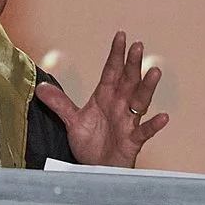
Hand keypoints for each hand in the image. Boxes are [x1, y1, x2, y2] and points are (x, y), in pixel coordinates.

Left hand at [36, 31, 167, 167]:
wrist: (96, 168)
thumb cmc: (90, 144)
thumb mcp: (72, 121)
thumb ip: (59, 103)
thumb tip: (41, 87)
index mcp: (106, 97)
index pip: (111, 71)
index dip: (116, 54)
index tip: (121, 35)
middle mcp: (119, 106)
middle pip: (128, 81)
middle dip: (132, 64)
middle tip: (138, 46)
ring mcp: (128, 122)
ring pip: (140, 101)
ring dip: (147, 87)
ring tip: (154, 72)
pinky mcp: (132, 140)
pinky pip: (144, 131)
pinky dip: (154, 125)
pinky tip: (163, 117)